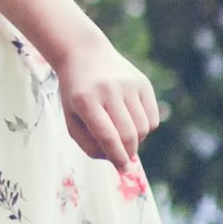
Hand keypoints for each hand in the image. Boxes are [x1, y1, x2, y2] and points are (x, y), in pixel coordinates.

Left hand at [54, 42, 160, 167]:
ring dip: (136, 140)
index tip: (122, 170)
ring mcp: (128, 85)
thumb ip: (87, 142)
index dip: (116, 157)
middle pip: (128, 134)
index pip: (107, 136)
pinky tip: (131, 121)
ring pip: (143, 128)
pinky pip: (152, 118)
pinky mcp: (143, 83)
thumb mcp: (70, 116)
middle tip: (123, 157)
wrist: (84, 54)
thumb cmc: (75, 92)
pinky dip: (145, 128)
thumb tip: (114, 160)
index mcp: (85, 99)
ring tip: (122, 134)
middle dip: (127, 152)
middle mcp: (108, 90)